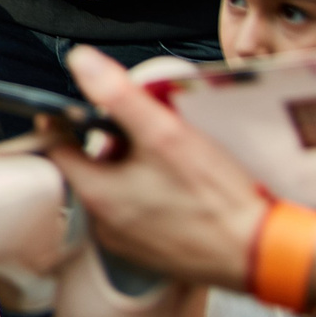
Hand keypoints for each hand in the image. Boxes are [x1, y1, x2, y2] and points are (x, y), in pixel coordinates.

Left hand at [44, 48, 265, 291]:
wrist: (260, 253)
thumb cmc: (217, 201)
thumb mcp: (166, 134)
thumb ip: (119, 96)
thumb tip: (82, 62)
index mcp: (96, 194)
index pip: (56, 148)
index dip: (64, 121)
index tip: (77, 107)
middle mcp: (103, 223)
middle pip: (88, 168)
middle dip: (109, 144)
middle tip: (140, 128)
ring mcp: (126, 242)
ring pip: (114, 190)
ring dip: (131, 168)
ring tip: (166, 156)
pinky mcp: (151, 253)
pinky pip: (137, 213)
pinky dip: (149, 195)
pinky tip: (178, 187)